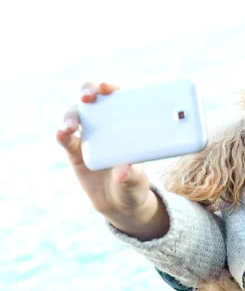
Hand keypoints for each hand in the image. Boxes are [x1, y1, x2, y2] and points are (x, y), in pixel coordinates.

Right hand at [56, 82, 167, 239]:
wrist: (119, 203)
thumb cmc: (134, 184)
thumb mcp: (137, 180)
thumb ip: (131, 174)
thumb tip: (123, 171)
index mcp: (125, 123)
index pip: (117, 96)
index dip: (110, 87)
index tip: (107, 87)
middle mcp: (105, 124)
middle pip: (92, 99)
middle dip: (88, 91)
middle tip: (88, 97)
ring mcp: (88, 136)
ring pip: (75, 116)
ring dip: (71, 116)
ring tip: (70, 127)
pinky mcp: (75, 152)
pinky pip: (66, 140)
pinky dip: (62, 135)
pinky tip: (61, 134)